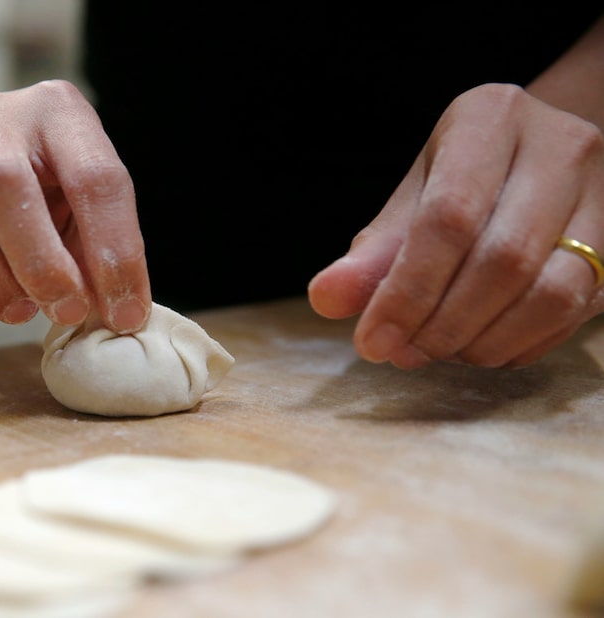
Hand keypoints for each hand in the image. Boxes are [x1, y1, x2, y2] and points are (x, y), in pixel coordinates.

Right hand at [0, 80, 150, 331]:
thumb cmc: (42, 188)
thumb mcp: (82, 204)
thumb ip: (97, 248)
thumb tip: (116, 312)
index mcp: (57, 111)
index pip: (95, 177)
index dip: (115, 252)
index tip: (125, 312)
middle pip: (5, 183)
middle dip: (42, 264)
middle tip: (66, 310)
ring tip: (20, 312)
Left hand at [309, 83, 603, 367]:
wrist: (536, 159)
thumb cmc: (462, 178)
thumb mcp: (411, 198)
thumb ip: (372, 252)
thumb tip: (327, 299)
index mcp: (490, 120)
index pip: (449, 217)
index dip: (408, 290)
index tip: (373, 340)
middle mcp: (559, 147)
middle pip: (504, 260)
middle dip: (444, 324)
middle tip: (403, 353)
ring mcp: (602, 194)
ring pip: (552, 293)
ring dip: (485, 342)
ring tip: (438, 351)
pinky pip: (575, 313)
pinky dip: (519, 346)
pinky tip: (480, 348)